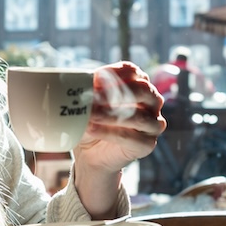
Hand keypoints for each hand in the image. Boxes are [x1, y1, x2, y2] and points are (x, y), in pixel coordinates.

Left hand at [72, 62, 165, 214]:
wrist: (90, 153)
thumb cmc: (91, 122)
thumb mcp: (87, 103)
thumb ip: (86, 91)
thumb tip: (72, 81)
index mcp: (138, 84)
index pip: (131, 71)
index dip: (114, 73)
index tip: (94, 79)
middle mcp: (152, 102)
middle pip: (143, 90)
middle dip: (117, 92)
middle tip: (93, 97)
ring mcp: (153, 124)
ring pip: (139, 116)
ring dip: (111, 114)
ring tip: (90, 115)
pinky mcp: (147, 144)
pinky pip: (132, 137)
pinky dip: (110, 133)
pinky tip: (92, 129)